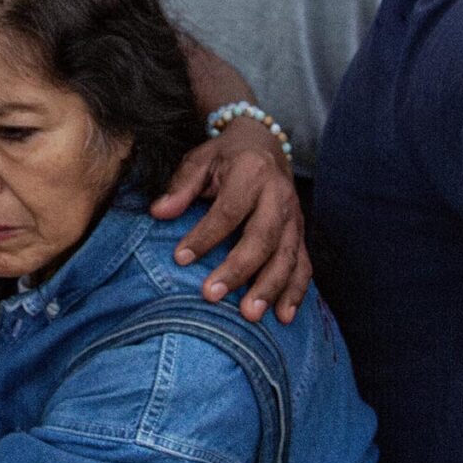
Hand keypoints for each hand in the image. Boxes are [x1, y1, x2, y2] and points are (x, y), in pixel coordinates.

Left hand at [149, 118, 309, 322]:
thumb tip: (158, 212)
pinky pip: (303, 265)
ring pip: (287, 256)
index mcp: (252, 172)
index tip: (180, 259)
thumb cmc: (226, 157)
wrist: (265, 144)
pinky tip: (282, 317)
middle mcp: (279, 196)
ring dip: (270, 288)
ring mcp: (294, 218)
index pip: (228, 210)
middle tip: (212, 295)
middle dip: (238, 269)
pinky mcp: (300, 235)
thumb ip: (181, 186)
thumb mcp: (200, 159)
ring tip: (250, 315)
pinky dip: (295, 292)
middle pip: (262, 237)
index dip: (205, 236)